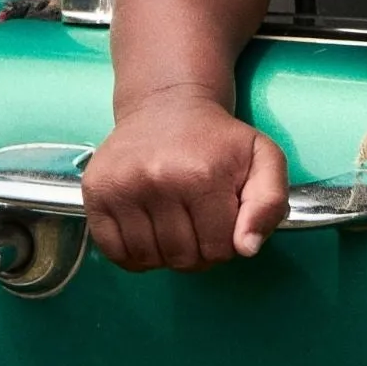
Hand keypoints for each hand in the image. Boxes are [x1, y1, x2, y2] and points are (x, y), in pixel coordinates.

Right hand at [82, 87, 288, 270]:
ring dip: (167, 254)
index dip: (228, 242)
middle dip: (198, 250)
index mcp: (204, 173)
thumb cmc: (217, 139)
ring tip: (176, 222)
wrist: (167, 105)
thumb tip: (248, 248)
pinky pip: (115, 254)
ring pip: (149, 260)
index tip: (225, 218)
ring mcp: (122, 188)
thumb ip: (270, 201)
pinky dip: (135, 254)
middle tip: (200, 221)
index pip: (219, 248)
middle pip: (183, 259)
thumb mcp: (262, 157)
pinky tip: (150, 228)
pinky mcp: (96, 193)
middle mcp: (158, 180)